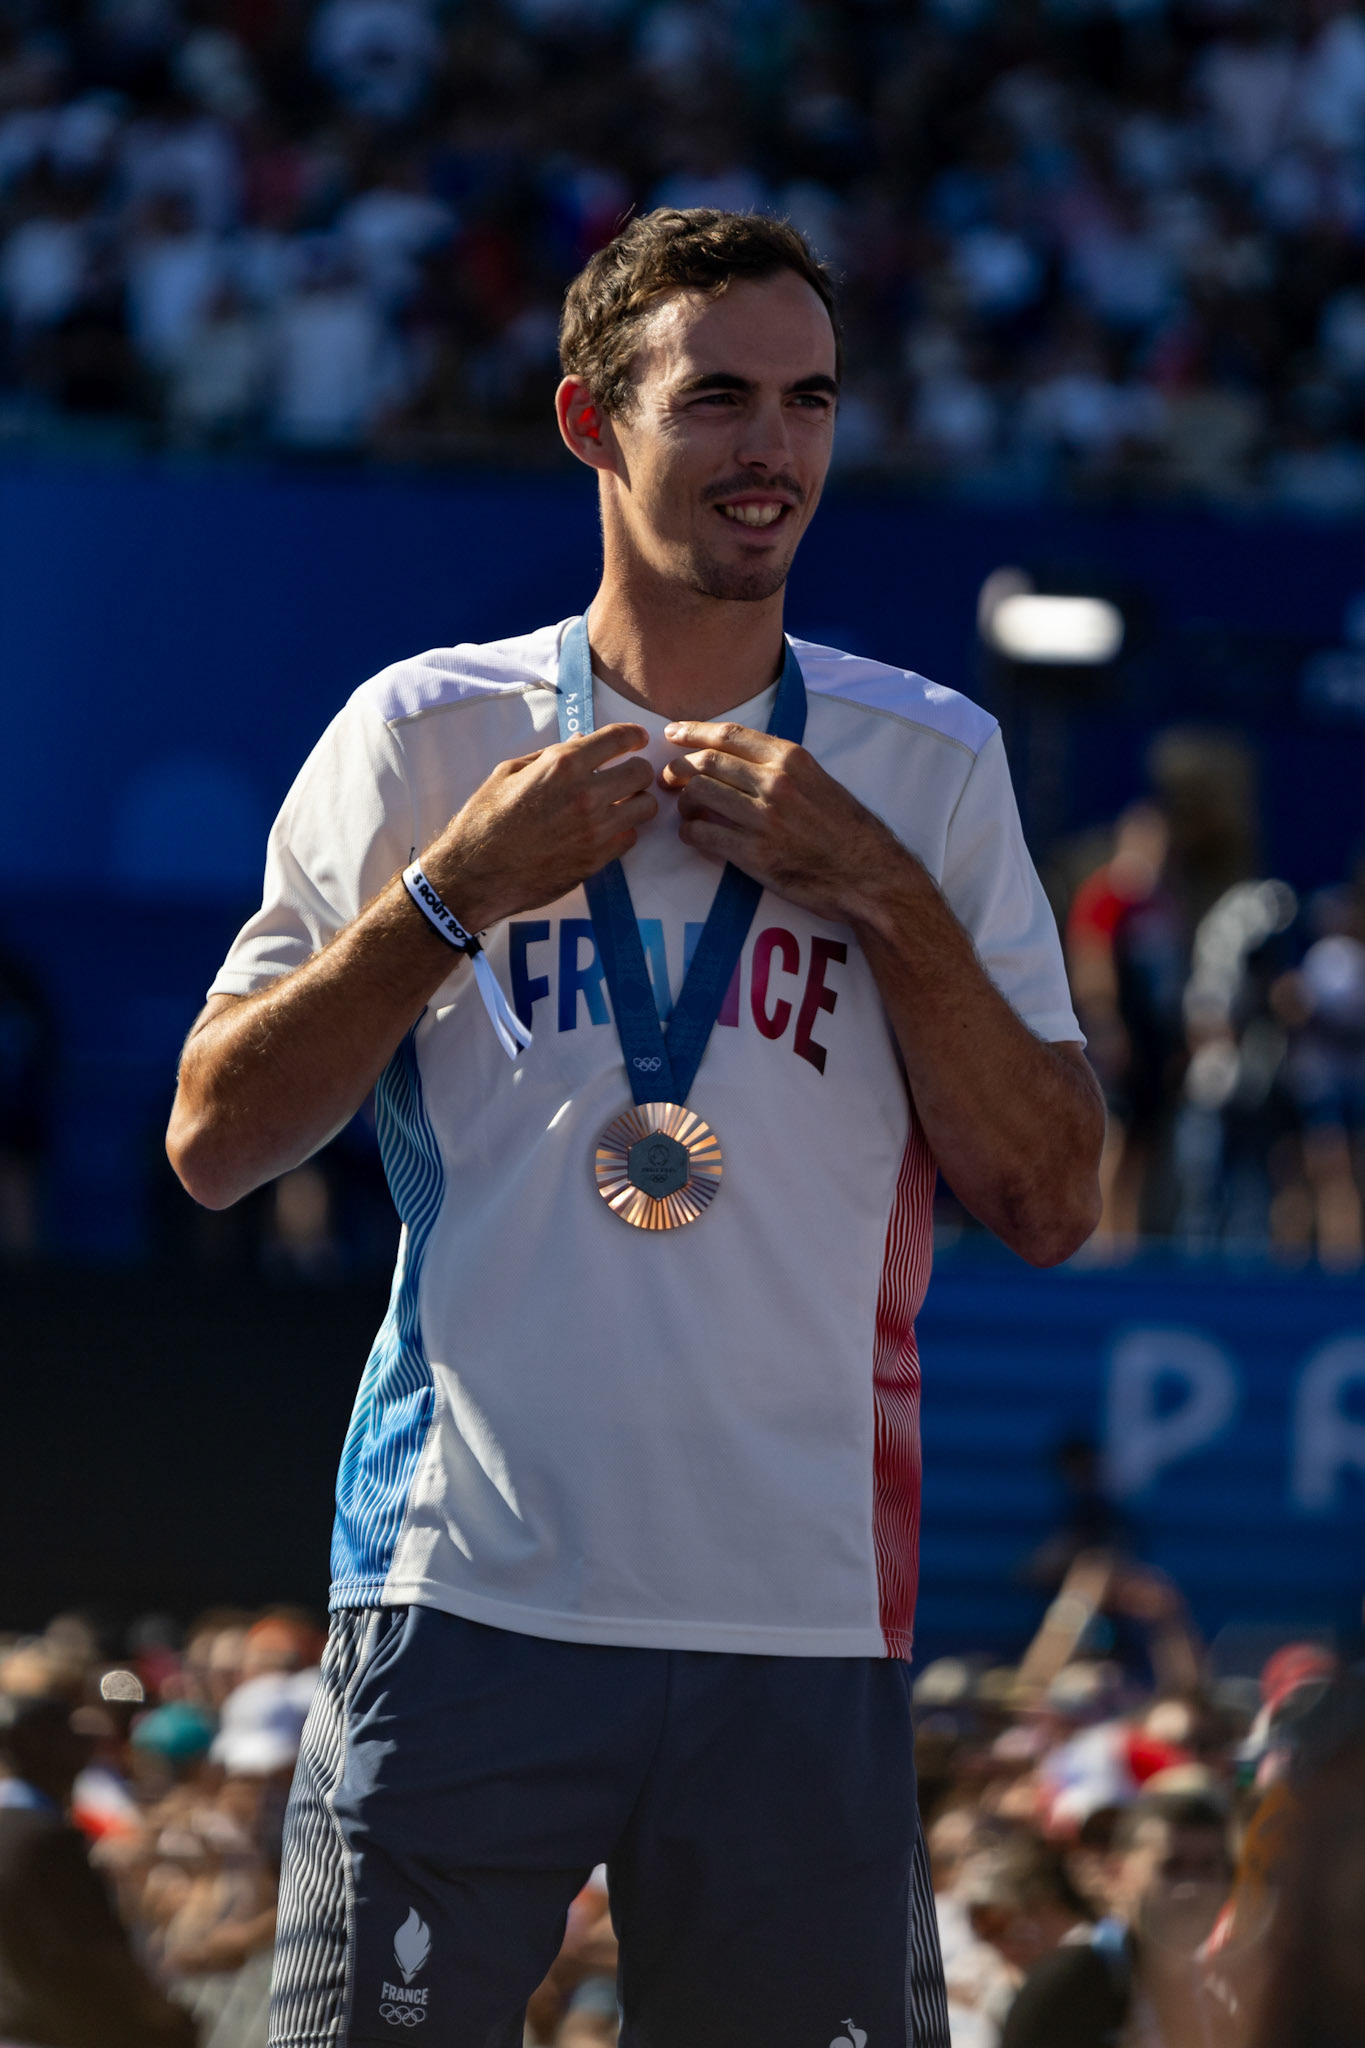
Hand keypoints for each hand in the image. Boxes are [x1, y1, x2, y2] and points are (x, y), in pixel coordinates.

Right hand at [425, 723, 655, 928]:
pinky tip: (606, 830)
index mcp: (561, 765)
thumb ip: (547, 756)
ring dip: (636, 802)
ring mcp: (595, 830)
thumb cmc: (484, 820)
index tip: (638, 739)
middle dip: (636, 769)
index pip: (618, 738)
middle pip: (641, 772)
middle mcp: (585, 795)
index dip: (633, 735)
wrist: (474, 874)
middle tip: (626, 775)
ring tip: (620, 804)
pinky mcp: (596, 860)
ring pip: (645, 807)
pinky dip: (623, 831)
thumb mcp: (507, 773)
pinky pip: (630, 838)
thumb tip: (579, 742)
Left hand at [660, 719, 913, 925]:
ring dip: (682, 802)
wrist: (869, 875)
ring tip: (685, 810)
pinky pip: (703, 835)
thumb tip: (740, 761)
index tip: (672, 734)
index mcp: (791, 759)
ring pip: (698, 795)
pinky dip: (690, 833)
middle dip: (677, 768)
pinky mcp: (755, 854)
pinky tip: (694, 835)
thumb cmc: (848, 830)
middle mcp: (775, 783)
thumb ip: (782, 768)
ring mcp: (763, 818)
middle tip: (668, 778)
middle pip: (705, 762)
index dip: (692, 731)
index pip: (728, 735)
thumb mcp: (820, 782)